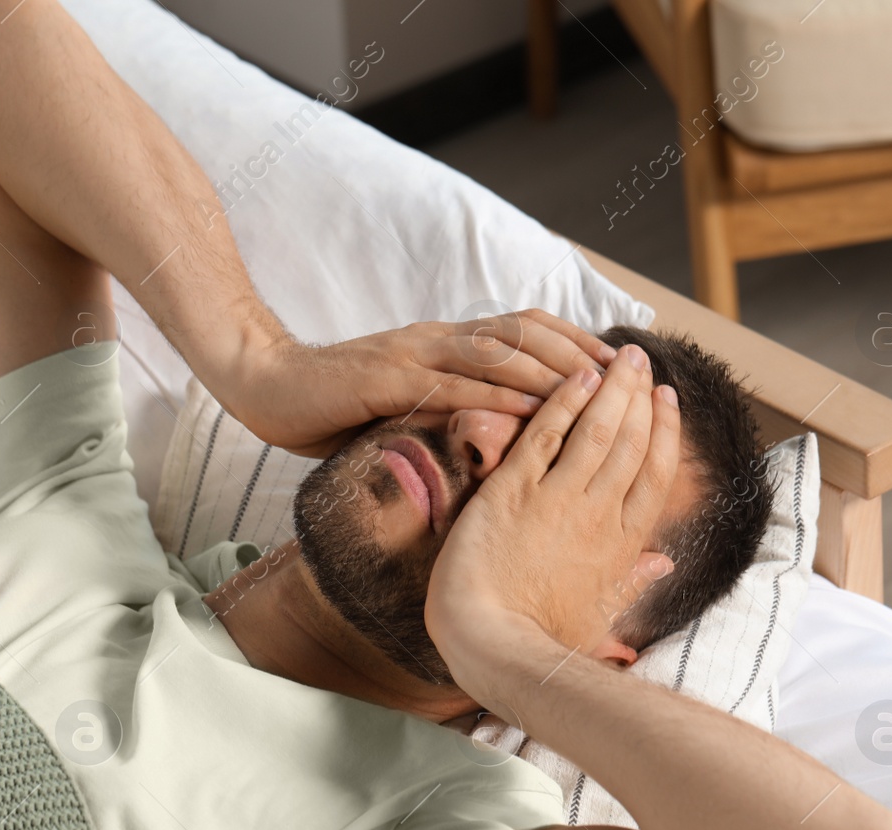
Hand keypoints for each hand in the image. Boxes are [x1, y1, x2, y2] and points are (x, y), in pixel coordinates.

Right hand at [218, 310, 616, 457]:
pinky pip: (450, 385)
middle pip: (524, 331)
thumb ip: (446, 408)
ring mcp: (411, 355)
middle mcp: (437, 340)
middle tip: (626, 379)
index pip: (524, 330)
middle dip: (578, 351)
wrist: (265, 387)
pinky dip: (496, 398)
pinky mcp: (384, 378)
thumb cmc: (334, 406)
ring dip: (549, 371)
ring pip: (496, 351)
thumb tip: (498, 436)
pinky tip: (529, 416)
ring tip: (595, 394)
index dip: (575, 344)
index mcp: (445, 344)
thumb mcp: (402, 405)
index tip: (620, 371)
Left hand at [423, 344, 680, 705]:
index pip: (654, 475)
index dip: (664, 432)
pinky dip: (562, 403)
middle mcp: (597, 514)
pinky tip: (574, 378)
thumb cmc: (543, 639)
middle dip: (639, 396)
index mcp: (622, 544)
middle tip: (642, 361)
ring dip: (611, 389)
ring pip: (595, 431)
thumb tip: (664, 564)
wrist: (491, 641)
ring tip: (619, 356)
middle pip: (629, 442)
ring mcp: (556, 499)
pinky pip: (543, 436)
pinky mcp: (512, 491)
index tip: (666, 401)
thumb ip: (633, 582)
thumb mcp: (602, 616)